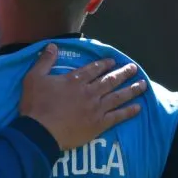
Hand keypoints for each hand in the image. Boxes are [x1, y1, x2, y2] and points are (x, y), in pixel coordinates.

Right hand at [20, 44, 144, 150]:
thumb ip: (45, 61)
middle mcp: (90, 92)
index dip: (104, 64)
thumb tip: (52, 45)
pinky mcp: (98, 124)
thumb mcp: (34, 78)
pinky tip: (137, 108)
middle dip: (123, 73)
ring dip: (132, 89)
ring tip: (143, 84)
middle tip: (134, 68)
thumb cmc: (35, 105)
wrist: (40, 132)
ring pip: (118, 96)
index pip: (94, 69)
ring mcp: (96, 108)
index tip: (113, 61)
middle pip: (110, 80)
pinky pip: (117, 117)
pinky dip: (128, 112)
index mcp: (75, 80)